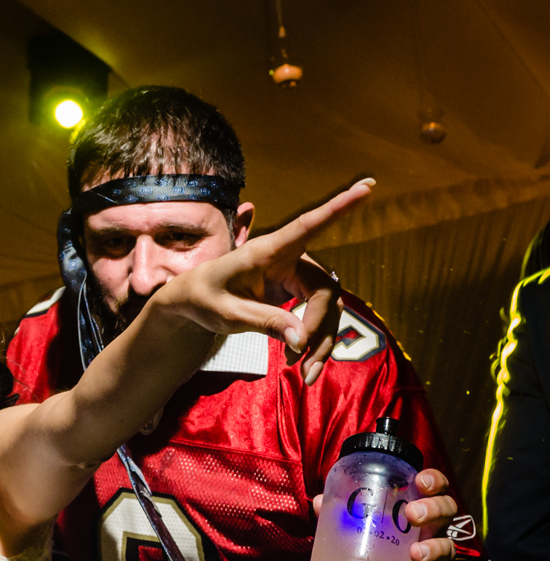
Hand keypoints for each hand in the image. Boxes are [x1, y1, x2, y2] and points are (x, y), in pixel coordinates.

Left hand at [154, 179, 374, 385]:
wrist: (192, 301)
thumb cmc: (204, 298)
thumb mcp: (227, 314)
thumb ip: (263, 322)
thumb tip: (301, 340)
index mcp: (266, 251)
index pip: (307, 226)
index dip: (338, 208)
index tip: (367, 186)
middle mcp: (288, 258)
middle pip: (325, 290)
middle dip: (320, 330)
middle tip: (303, 365)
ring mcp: (295, 274)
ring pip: (327, 307)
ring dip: (321, 342)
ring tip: (304, 374)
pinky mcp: (296, 290)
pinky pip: (317, 314)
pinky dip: (313, 341)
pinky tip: (301, 363)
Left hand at [311, 467, 457, 560]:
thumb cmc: (373, 546)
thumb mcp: (355, 529)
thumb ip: (338, 516)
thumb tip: (320, 501)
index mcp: (417, 509)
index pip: (434, 489)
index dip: (434, 481)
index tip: (420, 481)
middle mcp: (431, 531)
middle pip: (447, 512)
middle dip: (434, 509)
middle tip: (412, 514)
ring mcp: (435, 559)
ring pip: (447, 548)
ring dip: (433, 550)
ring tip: (415, 554)